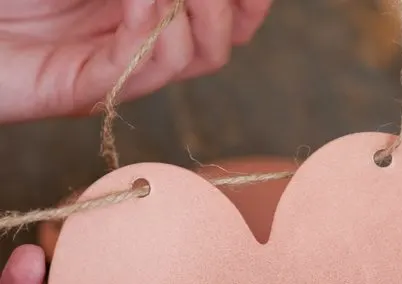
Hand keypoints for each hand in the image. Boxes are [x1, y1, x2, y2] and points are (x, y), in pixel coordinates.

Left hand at [0, 0, 271, 122]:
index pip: (227, 18)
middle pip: (220, 43)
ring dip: (196, 14)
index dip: (248, 1)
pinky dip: (149, 27)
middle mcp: (145, 45)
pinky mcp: (86, 89)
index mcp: (153, 13)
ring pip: (193, 59)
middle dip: (228, 7)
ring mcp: (118, 71)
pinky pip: (138, 66)